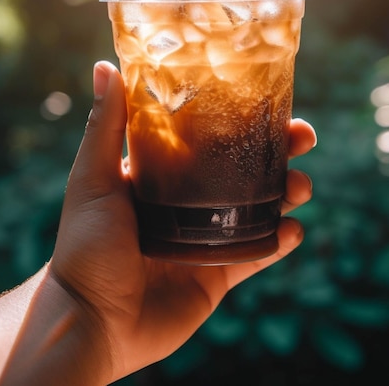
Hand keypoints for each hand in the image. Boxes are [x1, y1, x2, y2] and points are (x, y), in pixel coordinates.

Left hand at [46, 61, 316, 382]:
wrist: (90, 321)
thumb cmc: (85, 245)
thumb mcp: (93, 178)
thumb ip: (105, 126)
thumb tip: (104, 67)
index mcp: (164, 174)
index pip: (212, 137)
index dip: (243, 118)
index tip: (273, 101)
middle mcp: (189, 201)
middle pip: (245, 168)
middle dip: (279, 152)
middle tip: (303, 139)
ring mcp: (207, 237)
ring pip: (260, 207)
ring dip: (287, 193)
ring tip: (299, 189)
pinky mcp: (219, 273)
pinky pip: (258, 255)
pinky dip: (280, 242)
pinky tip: (292, 231)